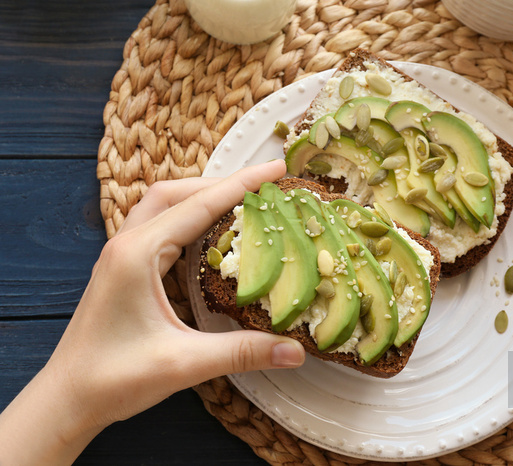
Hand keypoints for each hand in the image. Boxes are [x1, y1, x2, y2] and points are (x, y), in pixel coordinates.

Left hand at [0, 159, 304, 464]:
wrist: (67, 399)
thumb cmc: (112, 379)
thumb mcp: (184, 364)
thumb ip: (242, 353)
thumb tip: (294, 351)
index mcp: (139, 255)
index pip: (199, 206)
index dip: (242, 185)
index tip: (277, 169)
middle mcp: (127, 245)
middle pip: (177, 193)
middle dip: (222, 184)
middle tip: (263, 185)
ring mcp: (121, 255)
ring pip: (163, 205)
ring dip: (201, 196)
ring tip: (239, 200)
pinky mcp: (123, 269)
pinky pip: (158, 226)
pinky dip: (187, 217)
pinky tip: (207, 232)